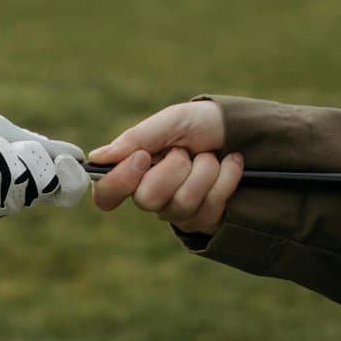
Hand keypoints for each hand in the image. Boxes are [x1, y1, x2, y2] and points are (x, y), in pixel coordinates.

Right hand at [89, 100, 241, 234]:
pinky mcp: (204, 220)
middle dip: (174, 168)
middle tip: (185, 151)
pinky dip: (225, 178)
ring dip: (204, 171)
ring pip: (182, 204)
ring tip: (210, 156)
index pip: (106, 195)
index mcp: (134, 170)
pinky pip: (210, 208)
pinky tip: (230, 163)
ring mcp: (177, 211)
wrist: (242, 132)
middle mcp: (151, 195)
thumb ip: (136, 138)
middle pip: (147, 200)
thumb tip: (97, 158)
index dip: (120, 181)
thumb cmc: (200, 124)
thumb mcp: (171, 121)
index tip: (143, 158)